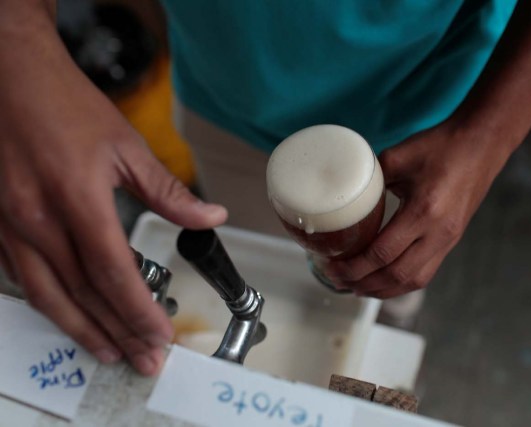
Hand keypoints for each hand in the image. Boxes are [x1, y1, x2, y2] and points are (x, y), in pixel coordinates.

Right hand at [0, 53, 226, 374]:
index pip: (113, 272)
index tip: (160, 334)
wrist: (10, 76)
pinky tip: (69, 316)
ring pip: (47, 296)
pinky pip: (24, 278)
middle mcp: (38, 220)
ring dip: (80, 330)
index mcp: (77, 199)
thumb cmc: (66, 105)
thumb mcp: (126, 146)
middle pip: (82, 294)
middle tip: (142, 359)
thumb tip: (208, 219)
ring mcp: (11, 226)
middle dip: (117, 332)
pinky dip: (51, 304)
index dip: (138, 310)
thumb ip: (168, 191)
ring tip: (109, 352)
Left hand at [325, 122, 511, 298]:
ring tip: (357, 288)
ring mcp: (448, 240)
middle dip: (364, 284)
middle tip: (338, 281)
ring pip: (414, 281)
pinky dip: (401, 283)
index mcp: (423, 211)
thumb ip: (371, 180)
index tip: (333, 267)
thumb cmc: (441, 146)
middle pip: (397, 275)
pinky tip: (383, 281)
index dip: (355, 267)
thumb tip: (347, 195)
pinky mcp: (451, 241)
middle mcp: (439, 233)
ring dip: (383, 290)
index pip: (383, 253)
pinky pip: (426, 272)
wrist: (482, 144)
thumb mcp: (397, 156)